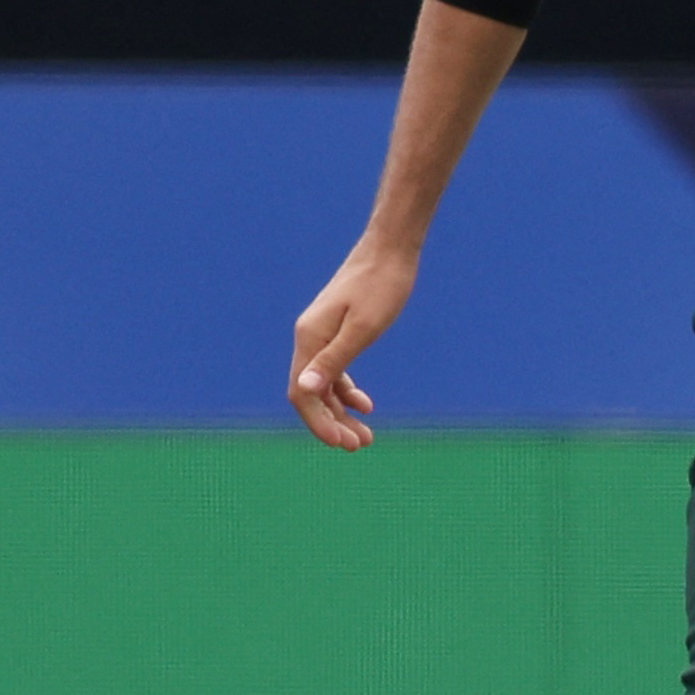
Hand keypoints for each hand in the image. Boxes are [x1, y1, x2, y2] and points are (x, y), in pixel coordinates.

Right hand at [288, 240, 416, 449]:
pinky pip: (335, 368)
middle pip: (312, 393)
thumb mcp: (364, 326)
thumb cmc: (382, 285)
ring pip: (325, 384)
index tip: (343, 444)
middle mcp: (309, 338)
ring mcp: (322, 333)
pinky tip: (365, 404)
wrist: (391, 248)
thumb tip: (305, 391)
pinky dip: (347, 390)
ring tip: (366, 435)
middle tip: (360, 446)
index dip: (320, 422)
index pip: (303, 393)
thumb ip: (335, 359)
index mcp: (310, 338)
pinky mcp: (337, 329)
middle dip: (333, 423)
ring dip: (342, 411)